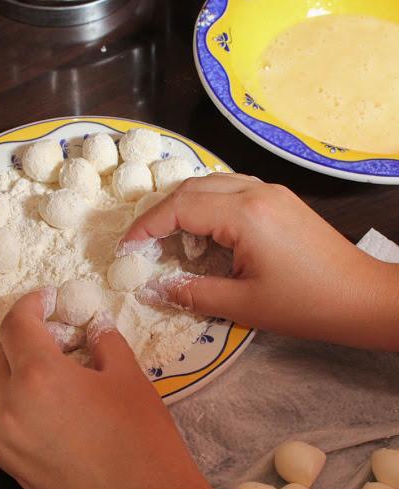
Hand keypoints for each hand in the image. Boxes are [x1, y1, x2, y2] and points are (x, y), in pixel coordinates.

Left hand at [0, 289, 321, 488]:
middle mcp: (8, 406)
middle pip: (0, 355)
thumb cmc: (142, 435)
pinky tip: (36, 408)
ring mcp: (3, 441)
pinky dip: (2, 405)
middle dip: (25, 336)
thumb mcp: (129, 377)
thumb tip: (94, 326)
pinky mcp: (11, 467)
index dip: (31, 303)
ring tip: (33, 372)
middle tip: (59, 337)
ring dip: (0, 372)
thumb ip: (105, 342)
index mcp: (37, 375)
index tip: (49, 298)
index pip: (17, 325)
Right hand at [121, 174, 398, 349]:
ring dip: (184, 205)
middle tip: (142, 243)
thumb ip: (192, 293)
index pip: (180, 207)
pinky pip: (232, 189)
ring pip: (212, 183)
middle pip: (192, 187)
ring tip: (168, 237)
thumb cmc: (305, 305)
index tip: (126, 248)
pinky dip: (208, 204)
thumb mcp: (243, 305)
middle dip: (160, 212)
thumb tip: (151, 290)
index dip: (146, 226)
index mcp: (245, 214)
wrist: (361, 297)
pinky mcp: (280, 199)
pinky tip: (204, 230)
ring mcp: (271, 191)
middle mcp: (256, 191)